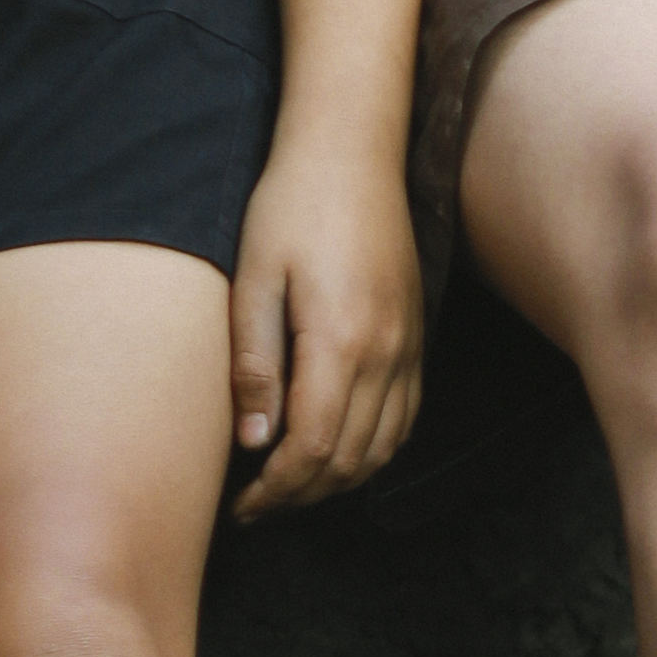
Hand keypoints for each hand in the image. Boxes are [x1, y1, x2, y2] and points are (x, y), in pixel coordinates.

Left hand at [227, 127, 424, 516]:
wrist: (351, 150)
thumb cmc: (290, 206)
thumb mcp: (253, 280)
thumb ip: (255, 365)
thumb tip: (253, 443)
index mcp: (340, 341)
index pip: (312, 449)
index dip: (275, 491)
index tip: (240, 506)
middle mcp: (386, 353)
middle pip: (349, 460)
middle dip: (300, 496)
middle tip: (255, 506)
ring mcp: (408, 345)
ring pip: (382, 447)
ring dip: (337, 480)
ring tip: (289, 485)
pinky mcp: (416, 334)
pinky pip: (405, 417)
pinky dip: (374, 450)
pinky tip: (337, 449)